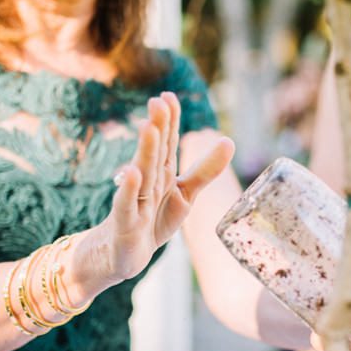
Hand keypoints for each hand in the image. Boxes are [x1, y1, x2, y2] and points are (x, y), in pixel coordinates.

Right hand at [72, 93, 232, 298]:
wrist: (121, 255)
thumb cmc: (153, 220)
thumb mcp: (184, 194)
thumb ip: (205, 170)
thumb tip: (229, 140)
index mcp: (161, 174)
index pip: (167, 143)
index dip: (169, 120)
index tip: (169, 95)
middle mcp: (146, 182)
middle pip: (155, 153)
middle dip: (158, 127)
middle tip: (158, 100)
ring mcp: (135, 202)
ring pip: (142, 173)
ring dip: (145, 150)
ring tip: (148, 126)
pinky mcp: (126, 224)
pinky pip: (127, 205)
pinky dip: (129, 190)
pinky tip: (131, 172)